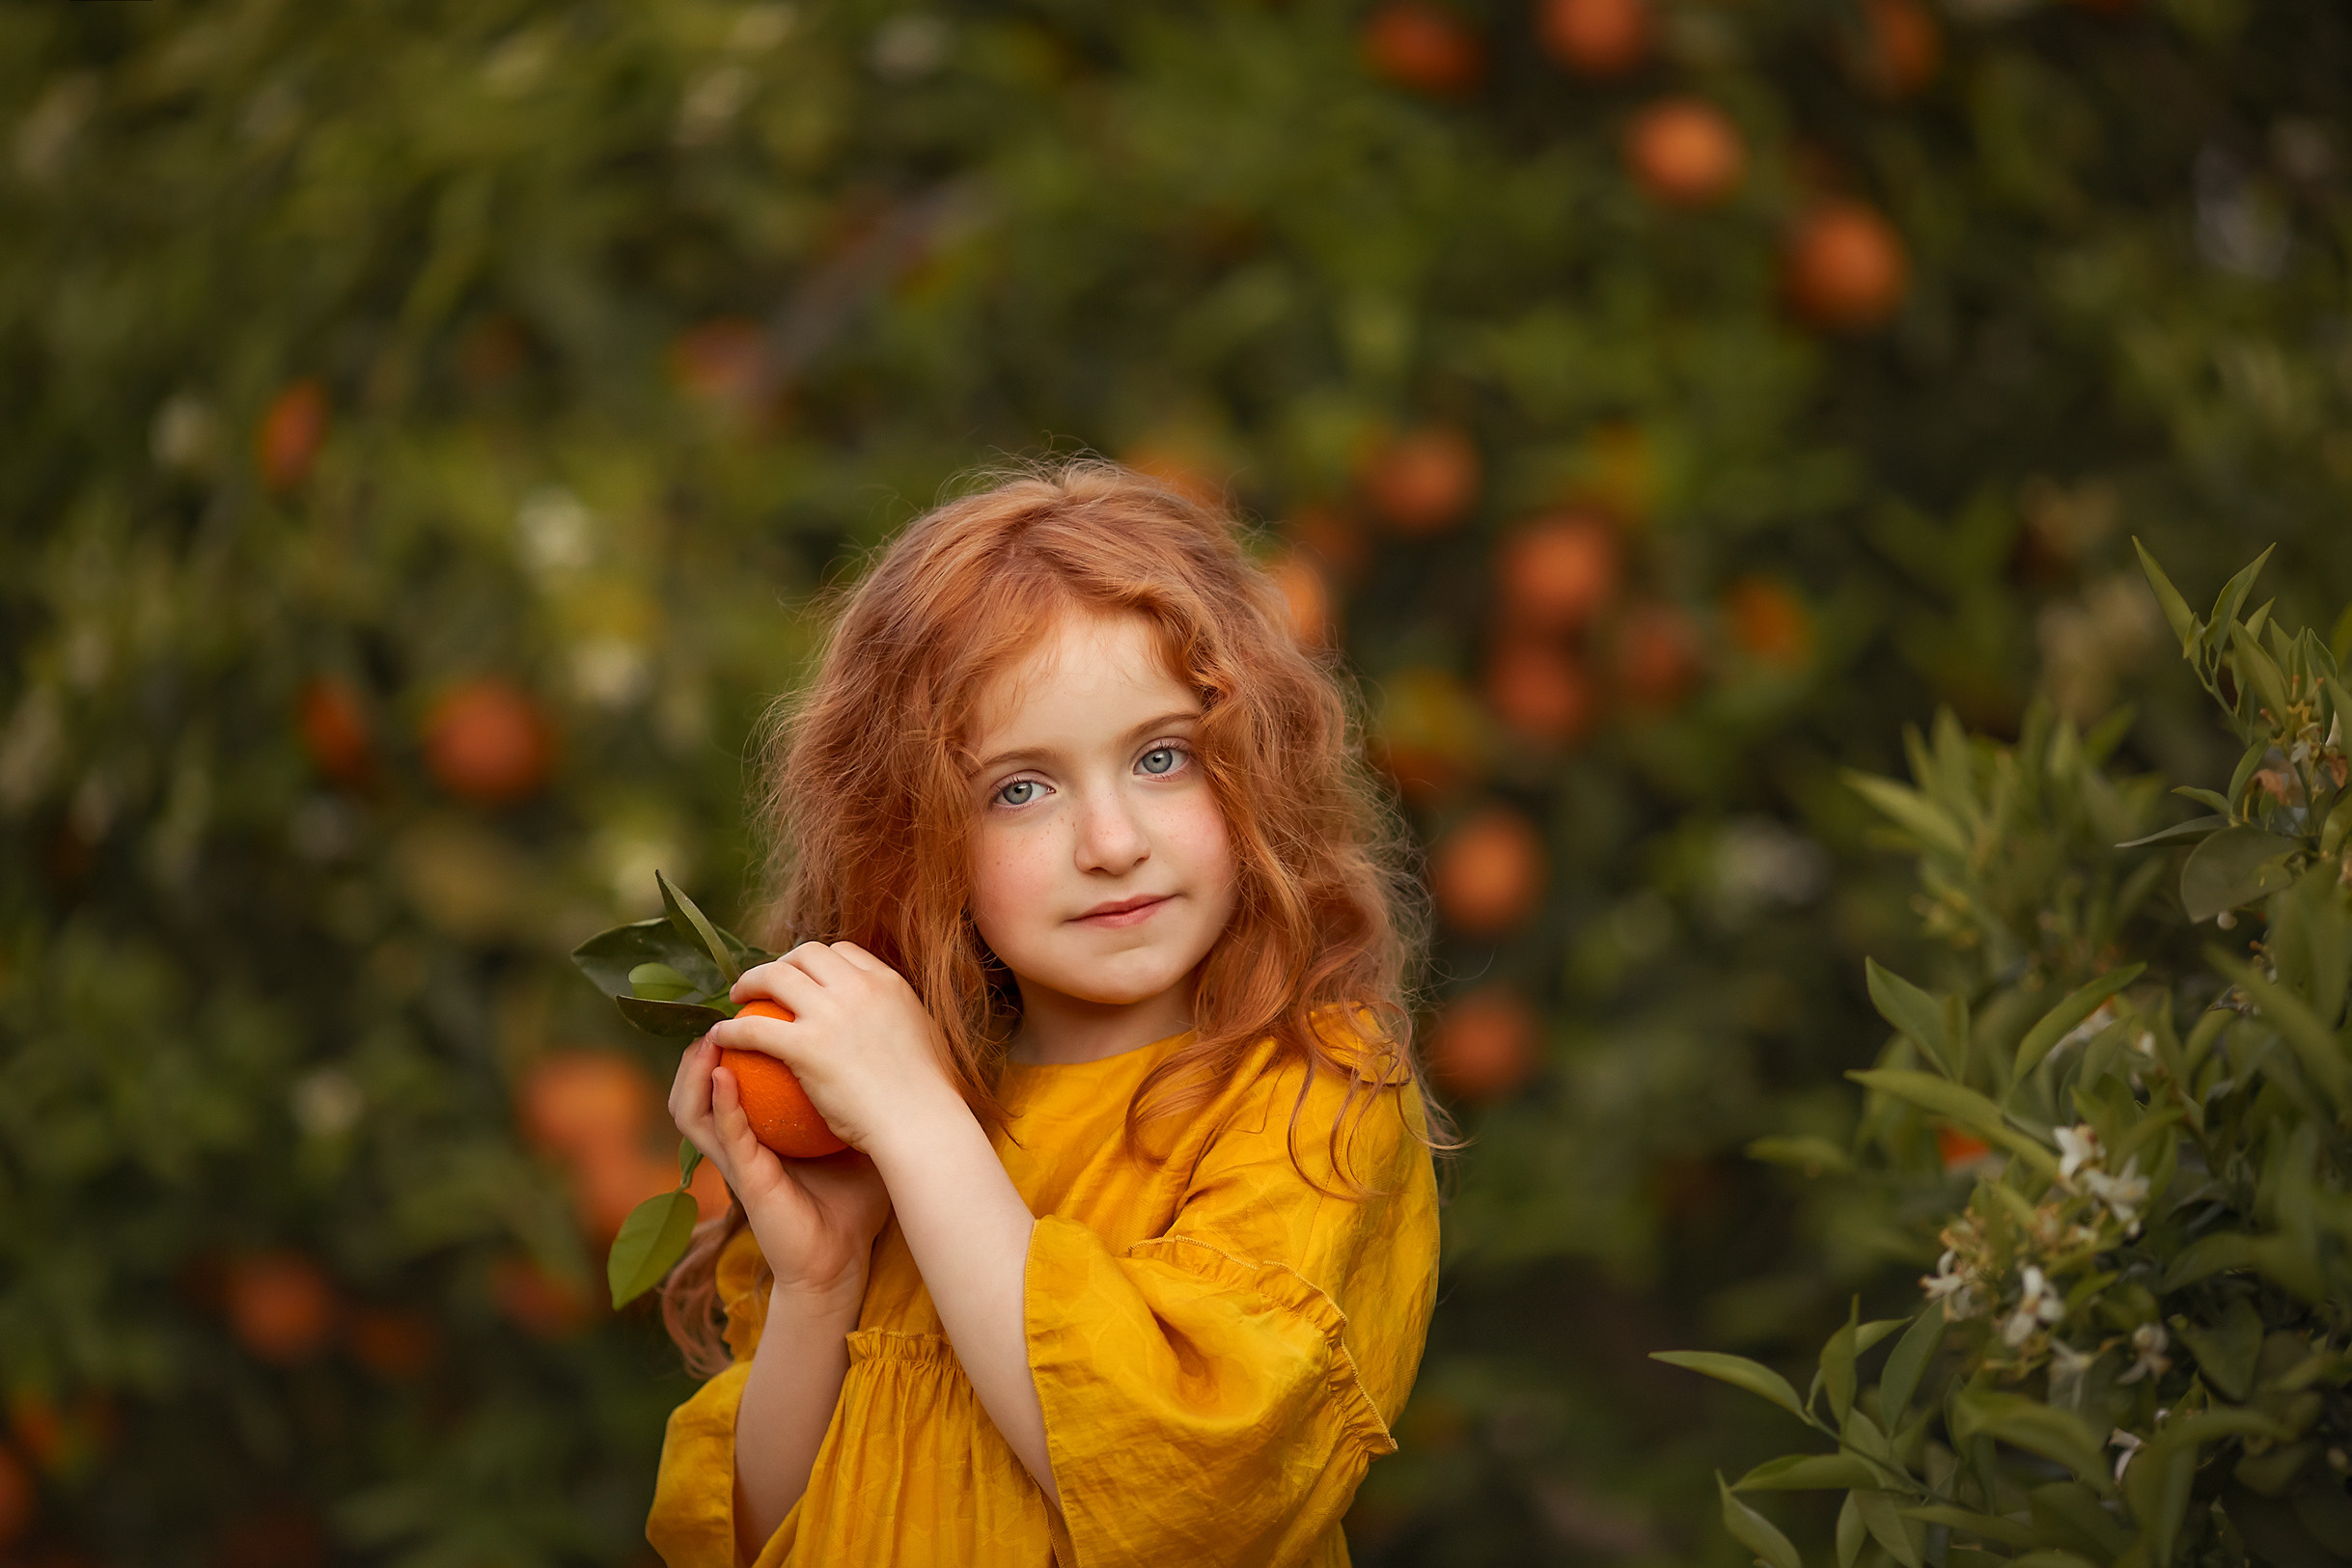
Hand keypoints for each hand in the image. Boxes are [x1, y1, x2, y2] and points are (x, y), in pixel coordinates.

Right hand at [668, 1034, 891, 1301]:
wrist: (846, 1258)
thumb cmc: (855, 1199)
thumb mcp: (855, 1136)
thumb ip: (856, 1094)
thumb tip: (880, 1037)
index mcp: (763, 1130)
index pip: (732, 1078)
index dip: (730, 1044)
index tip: (748, 1005)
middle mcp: (743, 1142)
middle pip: (698, 1089)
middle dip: (697, 1051)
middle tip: (719, 1015)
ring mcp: (739, 1162)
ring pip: (692, 1112)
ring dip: (694, 1074)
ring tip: (708, 1040)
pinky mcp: (745, 1181)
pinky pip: (726, 1136)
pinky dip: (722, 1105)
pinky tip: (724, 1077)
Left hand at [706, 941, 964, 1157]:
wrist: (921, 1125)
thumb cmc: (926, 1100)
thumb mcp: (923, 1041)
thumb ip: (897, 1021)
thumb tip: (885, 1021)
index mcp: (889, 983)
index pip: (844, 953)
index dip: (819, 963)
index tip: (807, 980)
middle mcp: (860, 987)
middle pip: (807, 953)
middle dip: (781, 961)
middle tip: (766, 983)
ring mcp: (832, 1012)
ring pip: (775, 976)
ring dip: (749, 981)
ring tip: (737, 998)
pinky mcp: (807, 1043)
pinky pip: (755, 1027)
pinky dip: (733, 1029)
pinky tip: (723, 1038)